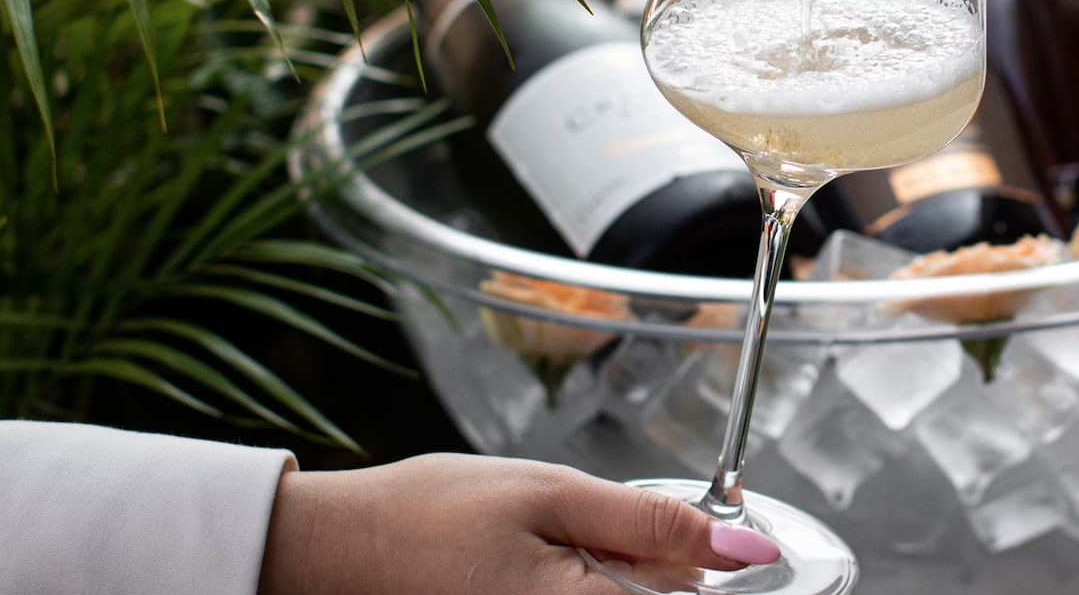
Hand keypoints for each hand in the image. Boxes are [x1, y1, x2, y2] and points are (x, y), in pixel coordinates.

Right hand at [257, 453, 780, 594]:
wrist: (334, 550)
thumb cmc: (425, 516)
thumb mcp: (550, 494)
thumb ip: (650, 523)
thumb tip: (744, 551)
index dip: (706, 569)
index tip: (717, 544)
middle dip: (658, 568)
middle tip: (592, 530)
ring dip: (618, 574)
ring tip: (555, 546)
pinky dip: (585, 585)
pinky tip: (547, 566)